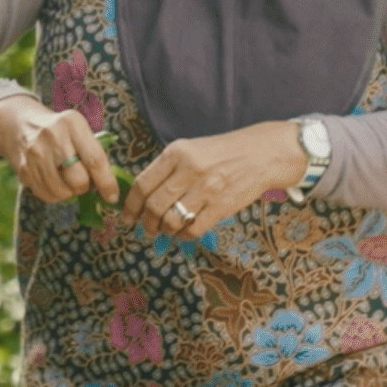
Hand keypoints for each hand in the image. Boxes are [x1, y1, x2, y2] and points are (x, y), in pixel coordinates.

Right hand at [0, 95, 118, 205]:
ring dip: (69, 192)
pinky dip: (54, 195)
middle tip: (83, 182)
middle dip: (85, 187)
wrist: (19, 124)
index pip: (95, 159)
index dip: (106, 182)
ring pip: (62, 192)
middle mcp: (53, 136)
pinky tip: (53, 181)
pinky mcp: (23, 169)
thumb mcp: (76, 129)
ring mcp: (36, 153)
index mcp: (72, 123)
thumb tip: (107, 188)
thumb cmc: (58, 131)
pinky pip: (46, 195)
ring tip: (66, 180)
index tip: (112, 196)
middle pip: (78, 179)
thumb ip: (92, 152)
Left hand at [121, 121, 306, 240]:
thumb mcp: (189, 150)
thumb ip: (165, 170)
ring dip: (164, 230)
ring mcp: (206, 189)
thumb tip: (140, 197)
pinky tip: (183, 231)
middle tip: (146, 229)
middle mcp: (189, 170)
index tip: (127, 217)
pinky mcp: (221, 207)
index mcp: (176, 153)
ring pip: (171, 221)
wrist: (259, 155)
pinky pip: (193, 229)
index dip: (130, 205)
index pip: (142, 183)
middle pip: (153, 205)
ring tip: (165, 230)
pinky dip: (183, 236)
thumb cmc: (220, 153)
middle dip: (145, 223)